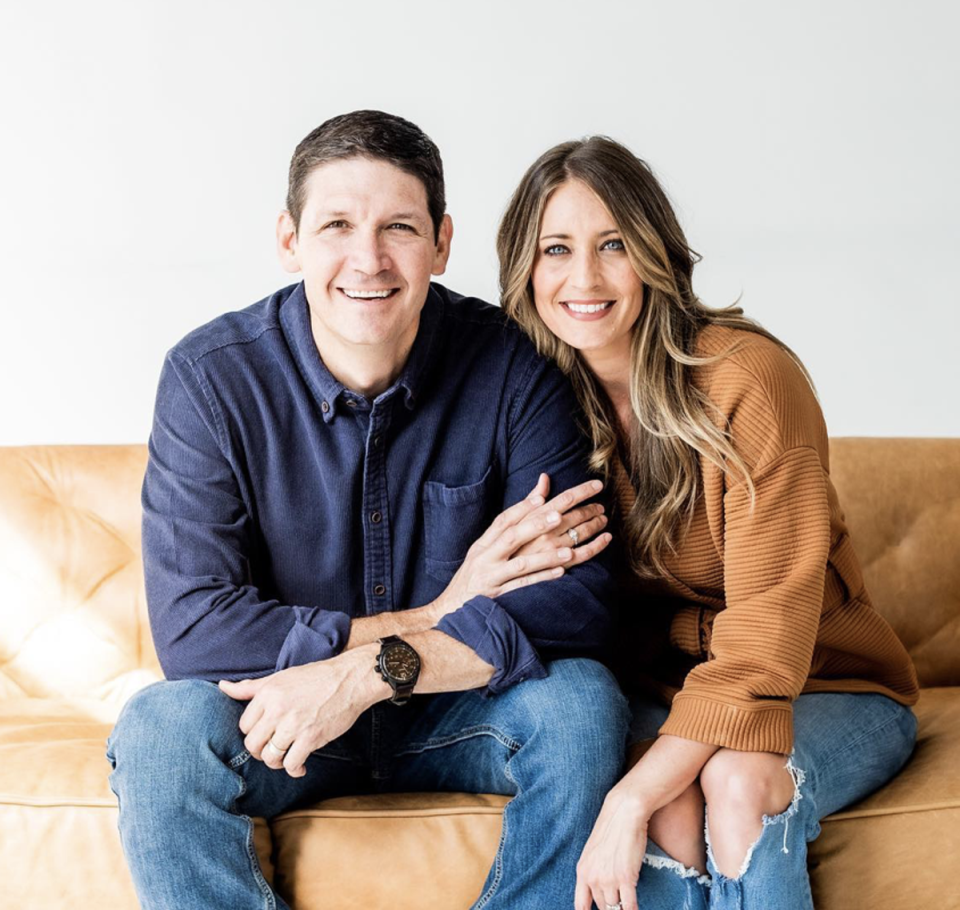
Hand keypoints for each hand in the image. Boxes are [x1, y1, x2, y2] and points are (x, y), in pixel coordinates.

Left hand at [218, 648, 381, 777]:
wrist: (350, 679)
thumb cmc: (315, 677)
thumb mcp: (280, 677)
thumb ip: (249, 687)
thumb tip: (222, 687)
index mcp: (268, 693)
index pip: (245, 726)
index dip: (254, 733)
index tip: (265, 733)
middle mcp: (277, 709)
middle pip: (253, 745)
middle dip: (260, 751)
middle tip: (272, 749)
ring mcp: (294, 725)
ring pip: (270, 757)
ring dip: (276, 762)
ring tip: (285, 758)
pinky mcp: (311, 737)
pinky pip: (292, 763)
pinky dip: (294, 769)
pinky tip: (300, 766)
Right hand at [432, 475, 611, 617]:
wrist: (449, 609)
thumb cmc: (474, 575)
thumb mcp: (484, 550)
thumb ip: (506, 527)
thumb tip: (532, 496)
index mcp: (483, 544)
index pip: (503, 521)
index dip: (522, 507)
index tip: (542, 496)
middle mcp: (486, 557)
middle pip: (511, 537)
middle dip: (535, 525)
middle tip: (559, 516)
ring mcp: (491, 578)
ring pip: (520, 565)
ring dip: (545, 558)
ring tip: (569, 552)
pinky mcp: (497, 598)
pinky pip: (522, 588)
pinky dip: (540, 580)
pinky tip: (560, 574)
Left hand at [576, 782, 648, 909]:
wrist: (623, 813)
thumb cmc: (612, 830)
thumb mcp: (594, 852)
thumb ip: (594, 872)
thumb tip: (602, 890)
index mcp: (582, 871)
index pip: (580, 905)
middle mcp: (593, 878)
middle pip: (603, 907)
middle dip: (612, 908)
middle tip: (619, 904)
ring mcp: (609, 879)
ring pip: (615, 908)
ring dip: (622, 909)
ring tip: (627, 905)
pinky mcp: (625, 878)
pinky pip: (629, 905)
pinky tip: (635, 909)